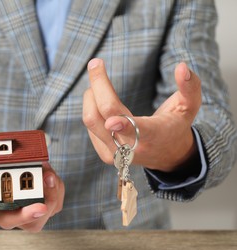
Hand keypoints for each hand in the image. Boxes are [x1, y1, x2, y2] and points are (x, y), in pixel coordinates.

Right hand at [0, 150, 64, 231]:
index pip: (12, 220)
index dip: (27, 215)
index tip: (40, 207)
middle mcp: (14, 212)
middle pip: (38, 218)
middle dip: (48, 199)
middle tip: (48, 177)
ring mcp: (29, 205)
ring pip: (51, 206)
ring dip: (54, 188)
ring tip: (46, 169)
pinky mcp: (40, 196)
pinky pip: (55, 195)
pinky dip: (55, 182)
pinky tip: (47, 170)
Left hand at [82, 58, 201, 171]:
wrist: (167, 155)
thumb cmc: (176, 125)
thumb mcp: (190, 106)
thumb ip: (190, 86)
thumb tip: (182, 67)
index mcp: (153, 135)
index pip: (135, 130)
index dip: (122, 124)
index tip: (111, 120)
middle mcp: (132, 148)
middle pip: (104, 116)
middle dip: (97, 85)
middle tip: (96, 64)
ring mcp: (115, 153)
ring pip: (91, 120)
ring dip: (90, 96)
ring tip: (98, 85)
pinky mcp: (105, 154)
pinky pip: (89, 126)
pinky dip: (92, 108)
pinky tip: (101, 104)